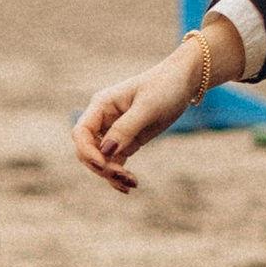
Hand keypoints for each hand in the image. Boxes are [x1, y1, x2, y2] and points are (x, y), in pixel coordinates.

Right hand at [72, 21, 232, 191]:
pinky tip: (130, 185)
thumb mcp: (147, 106)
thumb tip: (106, 151)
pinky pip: (116, 162)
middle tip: (122, 177)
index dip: (86, 151)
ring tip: (131, 183)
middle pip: (88, 150)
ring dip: (111, 174)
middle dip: (100, 166)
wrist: (184, 81)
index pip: (81, 132)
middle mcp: (103, 119)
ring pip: (102, 160)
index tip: (103, 164)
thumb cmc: (165, 86)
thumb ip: (126, 128)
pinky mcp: (127, 140)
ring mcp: (114, 131)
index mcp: (102, 105)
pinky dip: (120, 175)